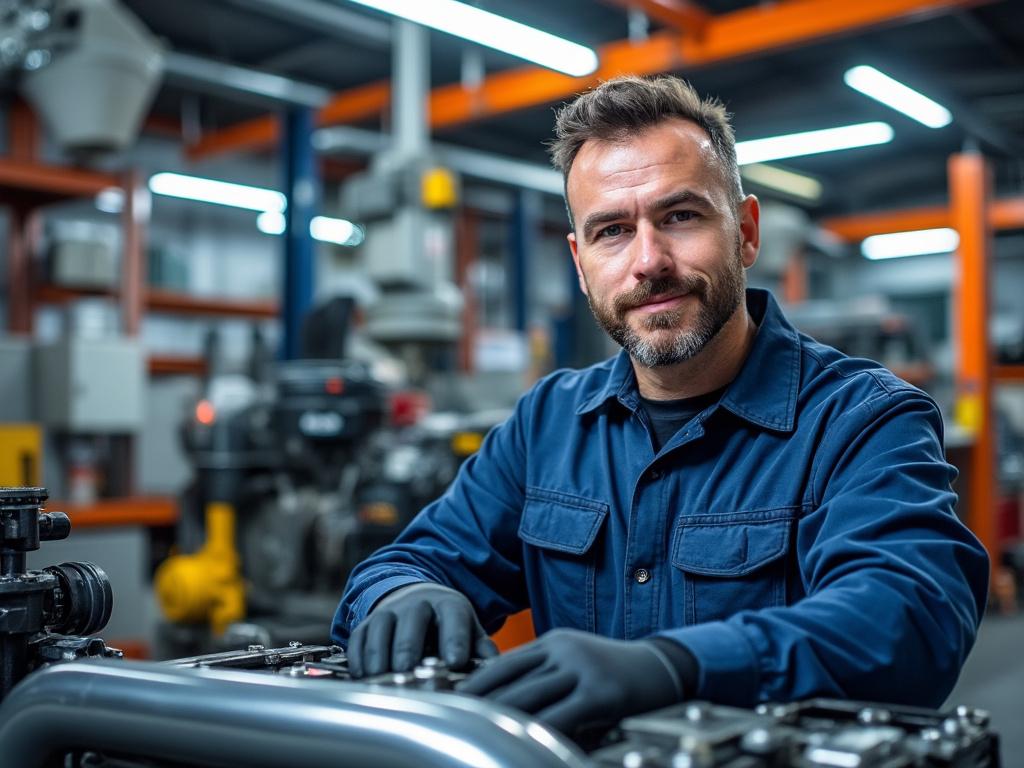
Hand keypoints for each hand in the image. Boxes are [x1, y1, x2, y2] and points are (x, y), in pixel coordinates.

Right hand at [347, 582, 497, 677]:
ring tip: (381, 677)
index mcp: (449, 605)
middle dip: (409, 646)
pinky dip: (359, 657)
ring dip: (379, 653)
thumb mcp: (468, 629)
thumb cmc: (447, 624)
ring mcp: (390, 611)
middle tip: (408, 669)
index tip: (455, 661)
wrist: (416, 598)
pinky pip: (359, 637)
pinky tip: (363, 676)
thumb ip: (481, 649)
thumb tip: (494, 669)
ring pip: (381, 628)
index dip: (454, 639)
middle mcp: (417, 603)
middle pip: (412, 621)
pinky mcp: (368, 622)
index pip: (453, 618)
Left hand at [457, 628, 685, 735]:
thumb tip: (505, 700)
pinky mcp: (600, 693)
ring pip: (529, 698)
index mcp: (552, 642)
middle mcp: (563, 650)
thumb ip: (544, 674)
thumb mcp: (576, 661)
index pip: (504, 663)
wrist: (664, 667)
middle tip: (455, 722)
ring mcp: (582, 669)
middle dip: (479, 704)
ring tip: (479, 737)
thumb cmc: (615, 671)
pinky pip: (561, 716)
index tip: (452, 701)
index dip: (475, 683)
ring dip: (501, 720)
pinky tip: (526, 746)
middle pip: (509, 680)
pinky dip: (540, 733)